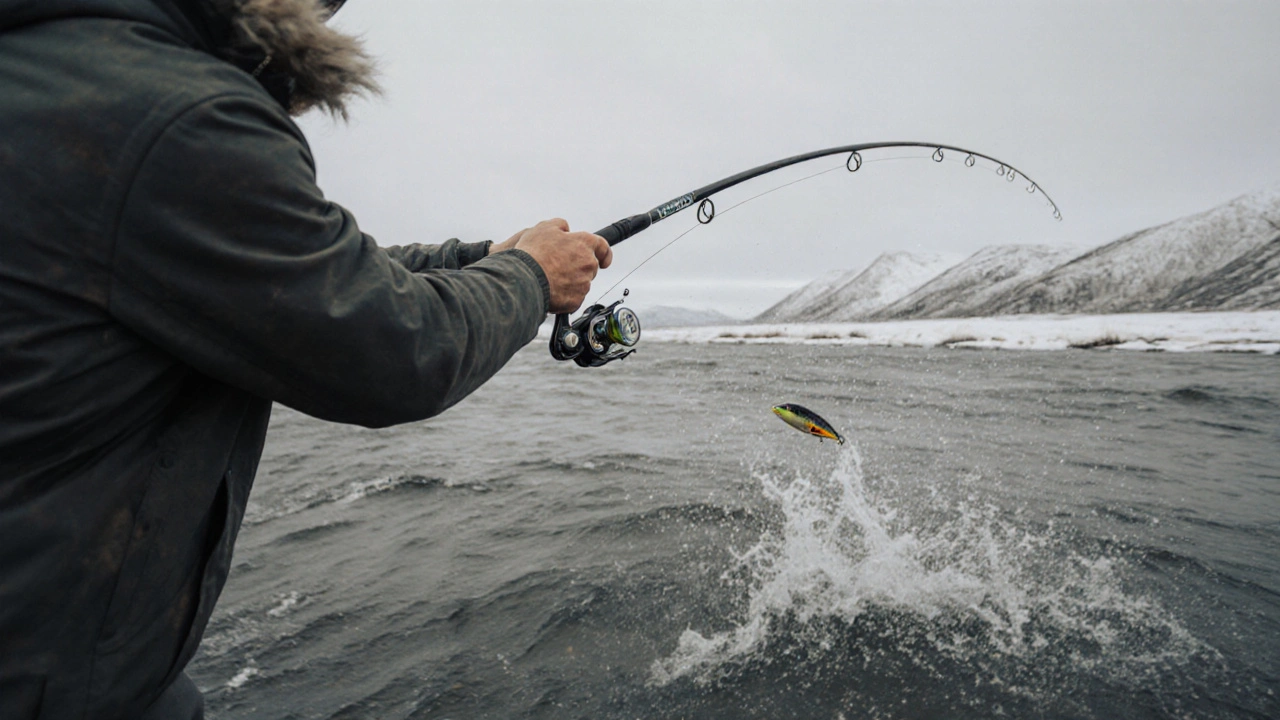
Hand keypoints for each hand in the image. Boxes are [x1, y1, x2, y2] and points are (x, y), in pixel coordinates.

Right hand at [492, 218, 611, 313]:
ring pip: (581, 283)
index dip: (604, 253)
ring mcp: (583, 283)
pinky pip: (573, 298)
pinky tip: (551, 289)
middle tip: (558, 267)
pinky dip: (564, 295)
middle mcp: (588, 263)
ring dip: (570, 281)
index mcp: (583, 243)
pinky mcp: (576, 300)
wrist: (525, 279)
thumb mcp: (544, 228)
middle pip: (589, 267)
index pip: (603, 247)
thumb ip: (560, 225)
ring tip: (550, 278)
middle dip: (577, 267)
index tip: (605, 259)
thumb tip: (565, 228)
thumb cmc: (533, 254)